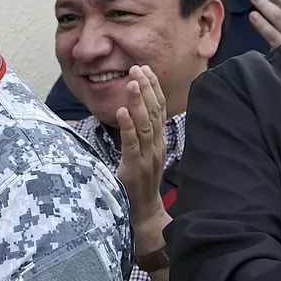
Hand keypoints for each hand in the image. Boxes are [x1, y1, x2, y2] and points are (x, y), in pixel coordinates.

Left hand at [115, 66, 169, 225]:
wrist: (144, 211)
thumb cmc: (139, 182)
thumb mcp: (143, 154)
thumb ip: (140, 135)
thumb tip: (131, 113)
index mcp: (159, 141)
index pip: (159, 109)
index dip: (153, 89)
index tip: (146, 70)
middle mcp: (156, 146)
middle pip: (154, 112)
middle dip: (146, 88)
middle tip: (137, 68)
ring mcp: (147, 157)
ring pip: (145, 124)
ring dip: (138, 102)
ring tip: (131, 83)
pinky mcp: (135, 168)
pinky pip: (131, 144)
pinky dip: (127, 126)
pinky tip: (121, 111)